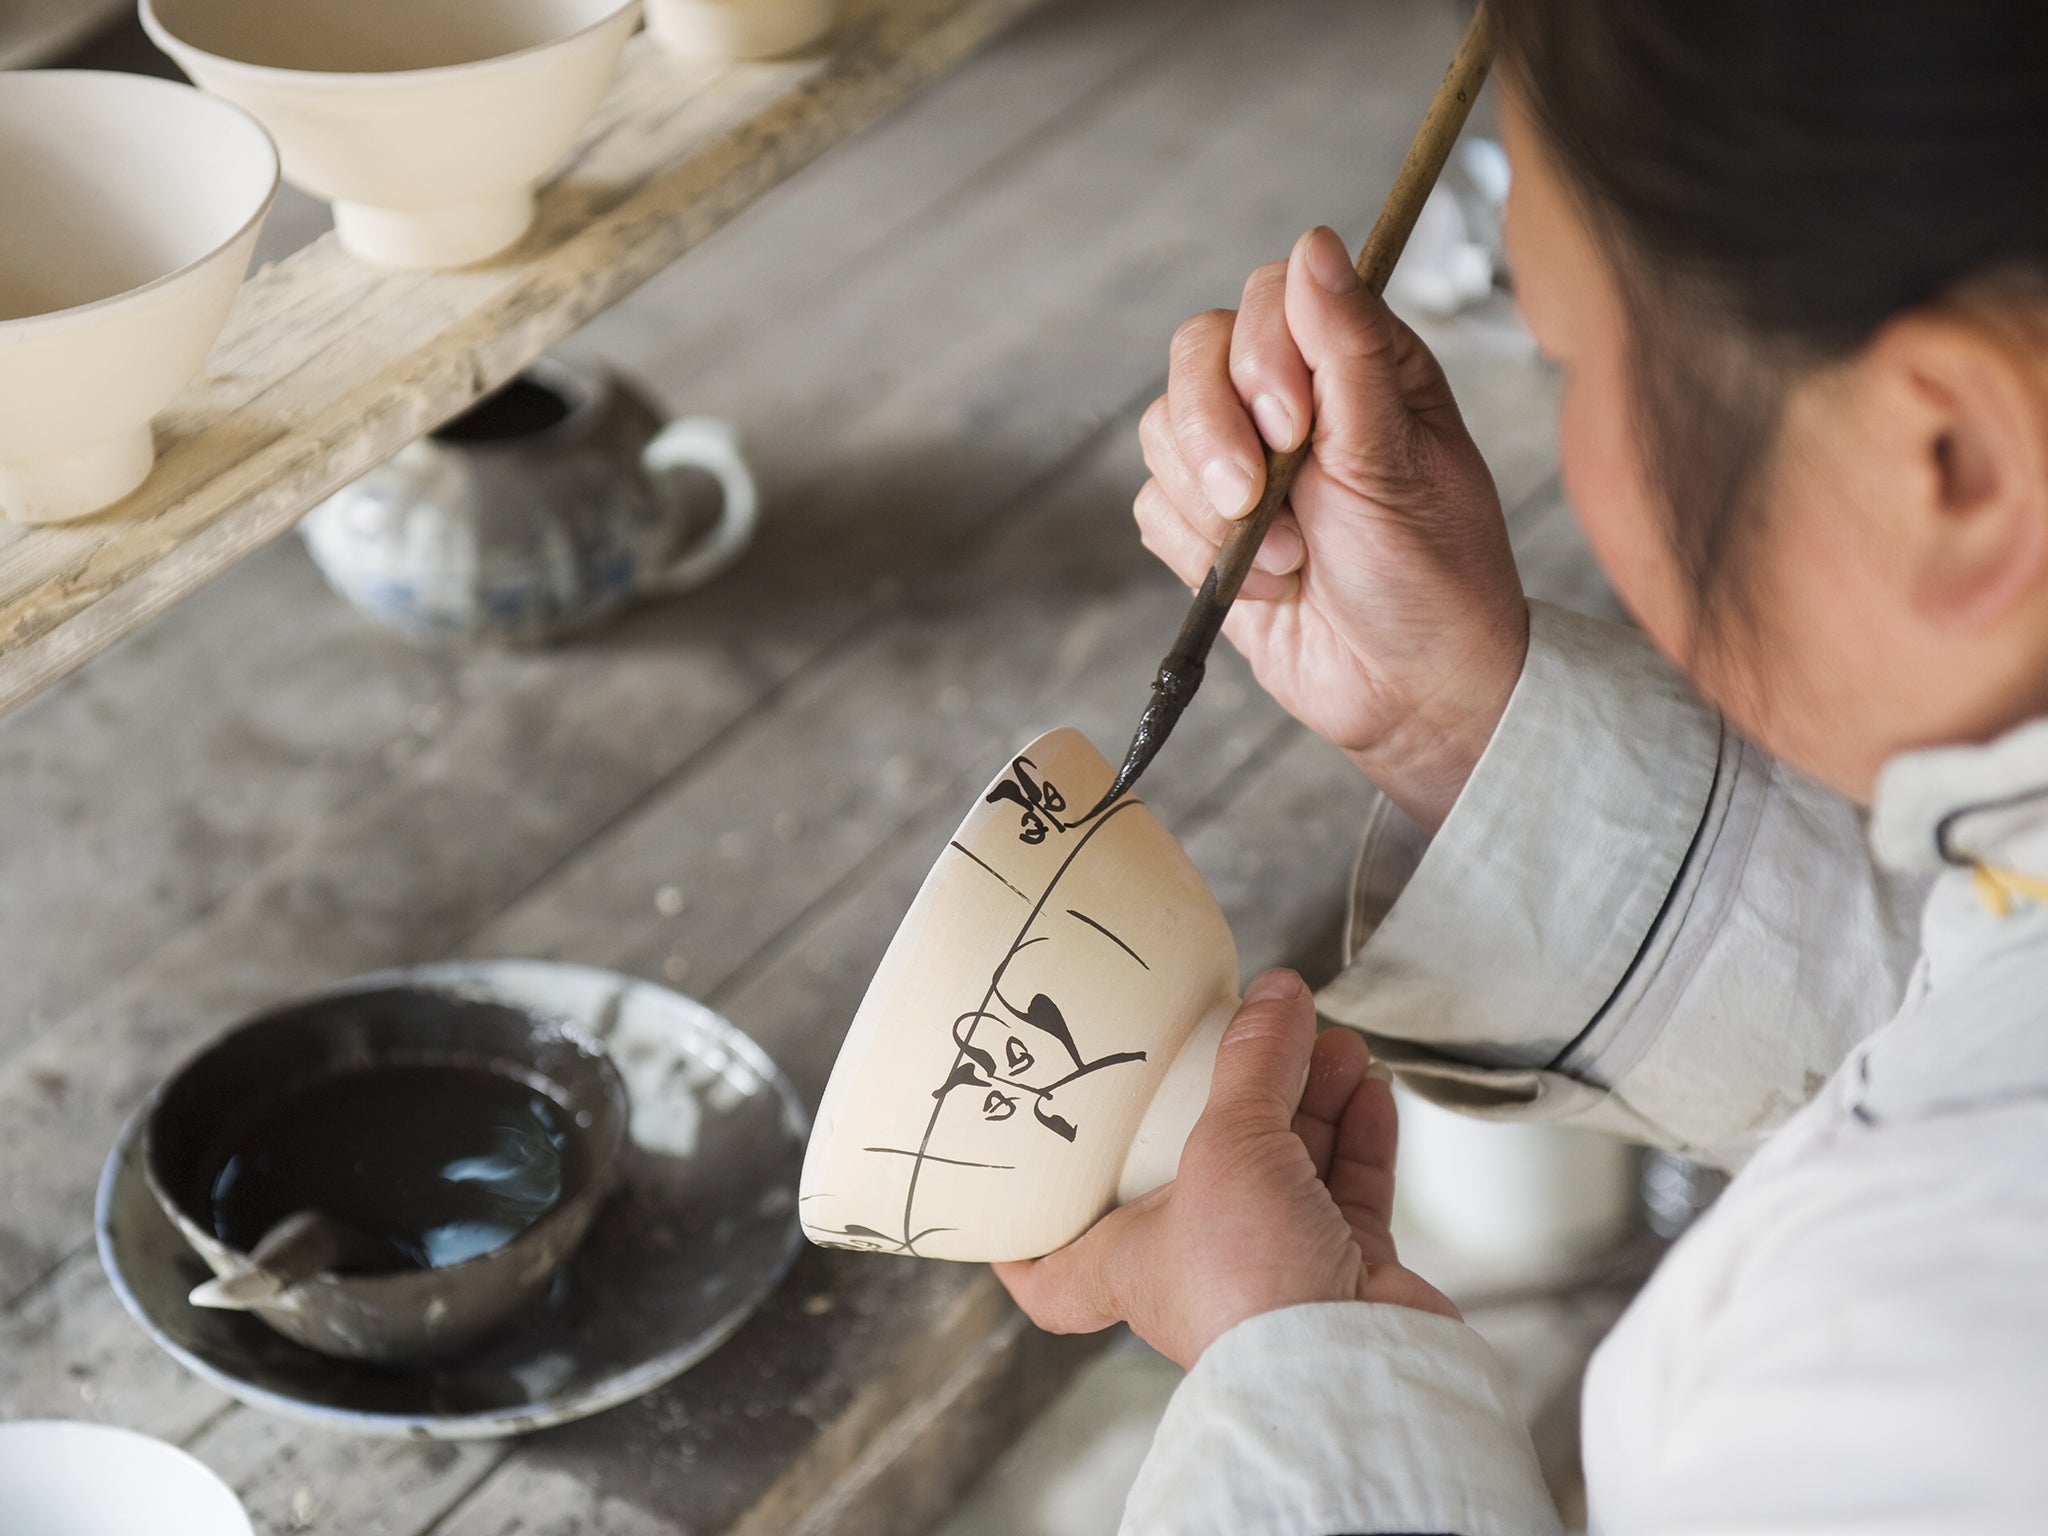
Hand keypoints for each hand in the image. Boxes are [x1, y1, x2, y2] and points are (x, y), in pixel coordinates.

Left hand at [994, 970, 1455, 1369]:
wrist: (1353, 1370)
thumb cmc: (1252, 1288)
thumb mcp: (1228, 1147)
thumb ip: (1253, 1064)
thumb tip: (1277, 995)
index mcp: (1128, 1262)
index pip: (1050, 1268)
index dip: (1024, 1235)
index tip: (1019, 1178)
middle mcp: (1198, 1267)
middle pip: (1203, 1172)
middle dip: (1236, 1101)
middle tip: (1256, 1036)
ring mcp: (1276, 1271)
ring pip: (1288, 1168)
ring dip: (1312, 1102)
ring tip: (1333, 1040)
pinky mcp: (1347, 1274)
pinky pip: (1349, 1190)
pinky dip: (1360, 1137)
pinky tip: (1369, 1087)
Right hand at [1138, 226, 1527, 830]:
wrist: (1407, 694)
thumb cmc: (1433, 576)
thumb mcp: (1397, 458)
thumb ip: (1348, 349)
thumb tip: (1313, 245)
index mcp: (1356, 361)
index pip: (1266, 299)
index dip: (1262, 357)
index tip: (1295, 429)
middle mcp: (1292, 399)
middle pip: (1194, 354)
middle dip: (1214, 433)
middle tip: (1260, 498)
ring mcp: (1241, 462)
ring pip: (1160, 433)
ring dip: (1216, 510)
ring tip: (1289, 560)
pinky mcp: (1204, 527)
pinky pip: (1154, 508)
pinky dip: (1199, 554)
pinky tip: (1266, 586)